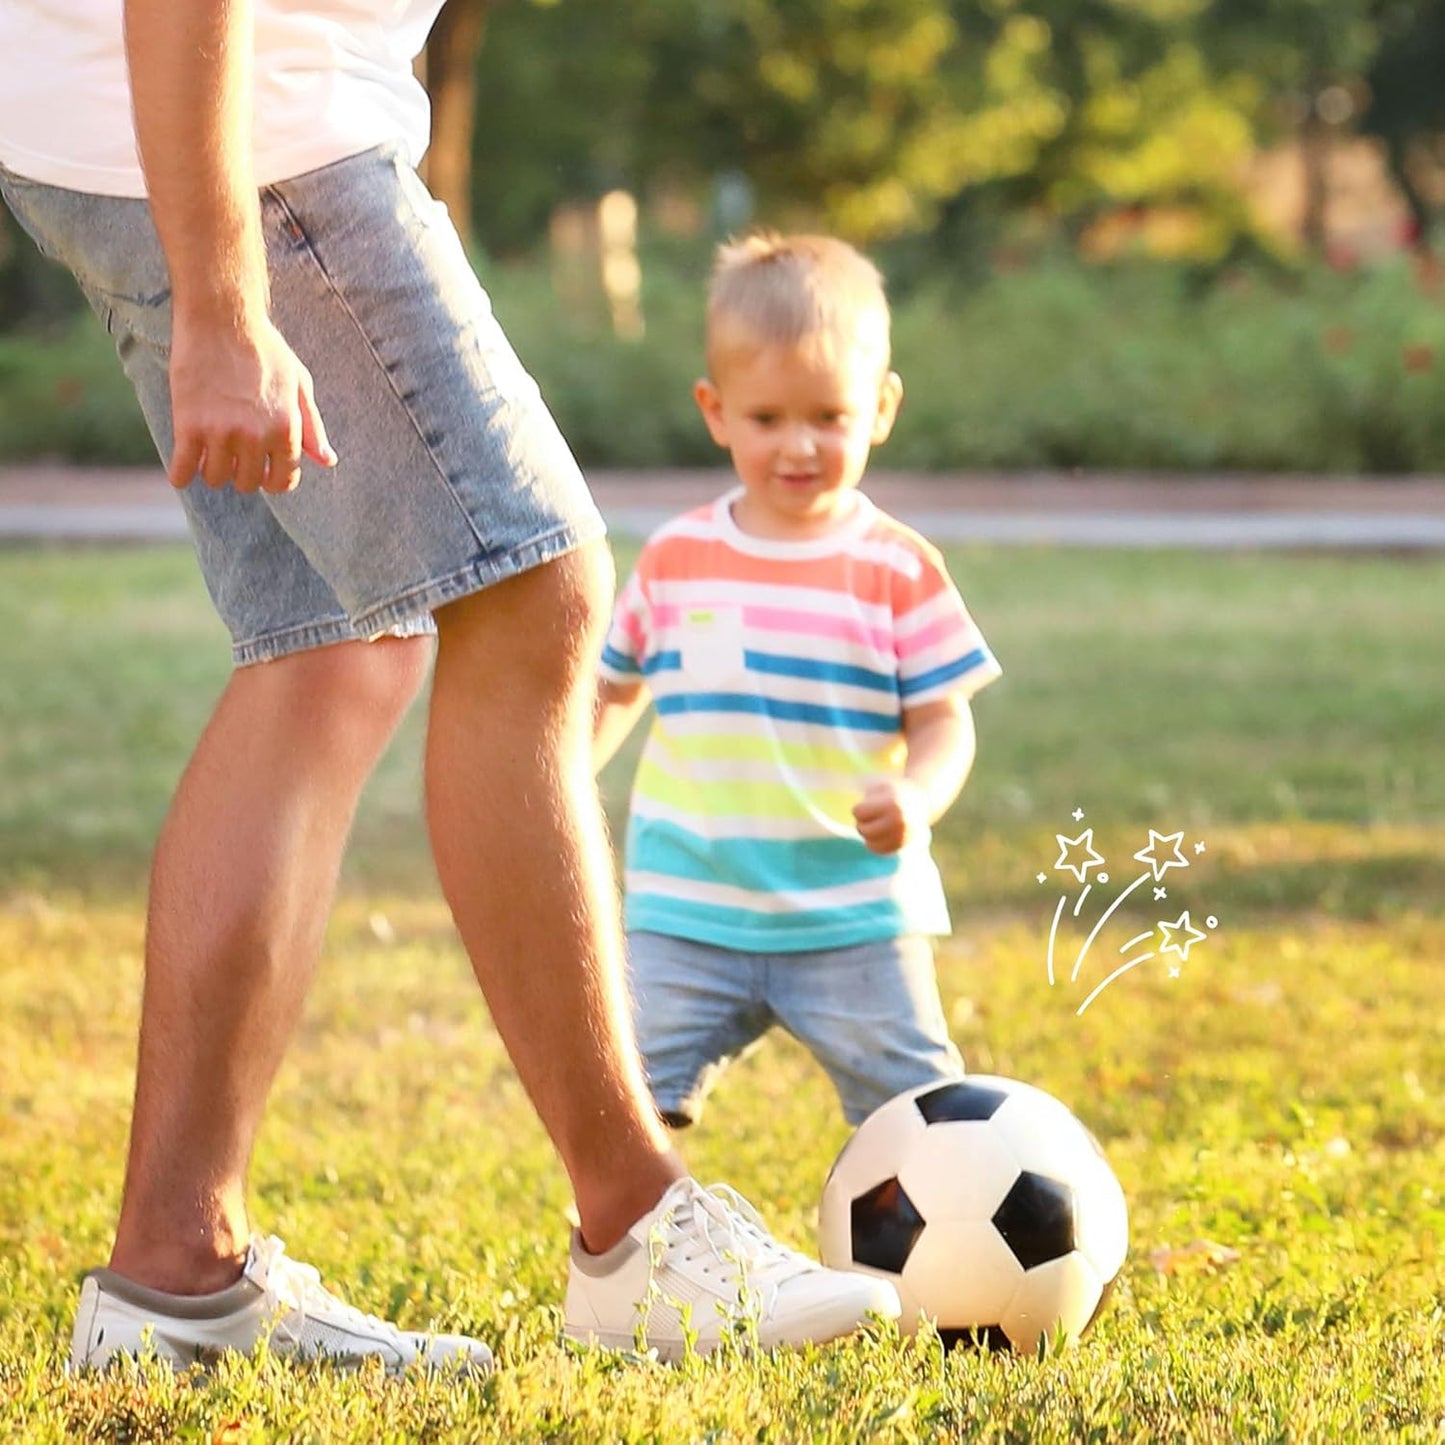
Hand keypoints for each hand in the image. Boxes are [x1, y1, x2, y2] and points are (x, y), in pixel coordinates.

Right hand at [167, 312, 336, 493]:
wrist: (222, 317)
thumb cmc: (264, 348)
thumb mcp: (299, 384)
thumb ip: (312, 427)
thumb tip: (327, 462)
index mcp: (285, 429)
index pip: (283, 480)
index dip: (273, 478)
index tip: (263, 469)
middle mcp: (255, 436)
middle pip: (248, 482)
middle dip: (243, 472)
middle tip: (235, 454)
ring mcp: (220, 432)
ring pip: (216, 478)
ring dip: (214, 471)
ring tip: (211, 452)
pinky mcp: (188, 424)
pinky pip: (183, 468)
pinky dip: (181, 475)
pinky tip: (182, 473)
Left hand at [852, 779, 929, 854]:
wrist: (921, 801)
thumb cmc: (894, 792)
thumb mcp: (880, 788)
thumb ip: (867, 801)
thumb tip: (856, 817)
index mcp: (892, 803)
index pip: (859, 812)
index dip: (860, 808)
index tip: (868, 805)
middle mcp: (900, 821)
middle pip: (864, 829)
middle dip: (862, 823)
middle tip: (869, 818)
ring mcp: (903, 835)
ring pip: (870, 842)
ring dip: (867, 834)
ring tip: (874, 825)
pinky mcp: (903, 845)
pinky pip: (879, 851)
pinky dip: (874, 844)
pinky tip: (877, 836)